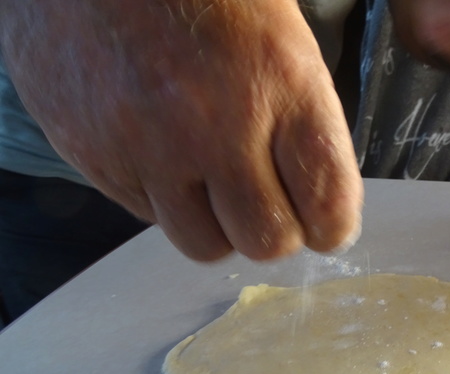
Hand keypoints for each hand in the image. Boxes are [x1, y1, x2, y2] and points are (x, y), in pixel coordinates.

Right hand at [0, 0, 362, 260]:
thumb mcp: (280, 29)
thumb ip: (303, 115)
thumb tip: (319, 191)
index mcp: (279, 81)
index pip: (328, 204)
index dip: (333, 226)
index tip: (328, 223)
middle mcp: (215, 124)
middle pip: (266, 241)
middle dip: (277, 230)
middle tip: (270, 202)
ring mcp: (148, 145)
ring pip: (204, 245)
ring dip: (219, 226)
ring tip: (214, 185)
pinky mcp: (93, 154)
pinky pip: (147, 216)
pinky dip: (166, 202)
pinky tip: (165, 157)